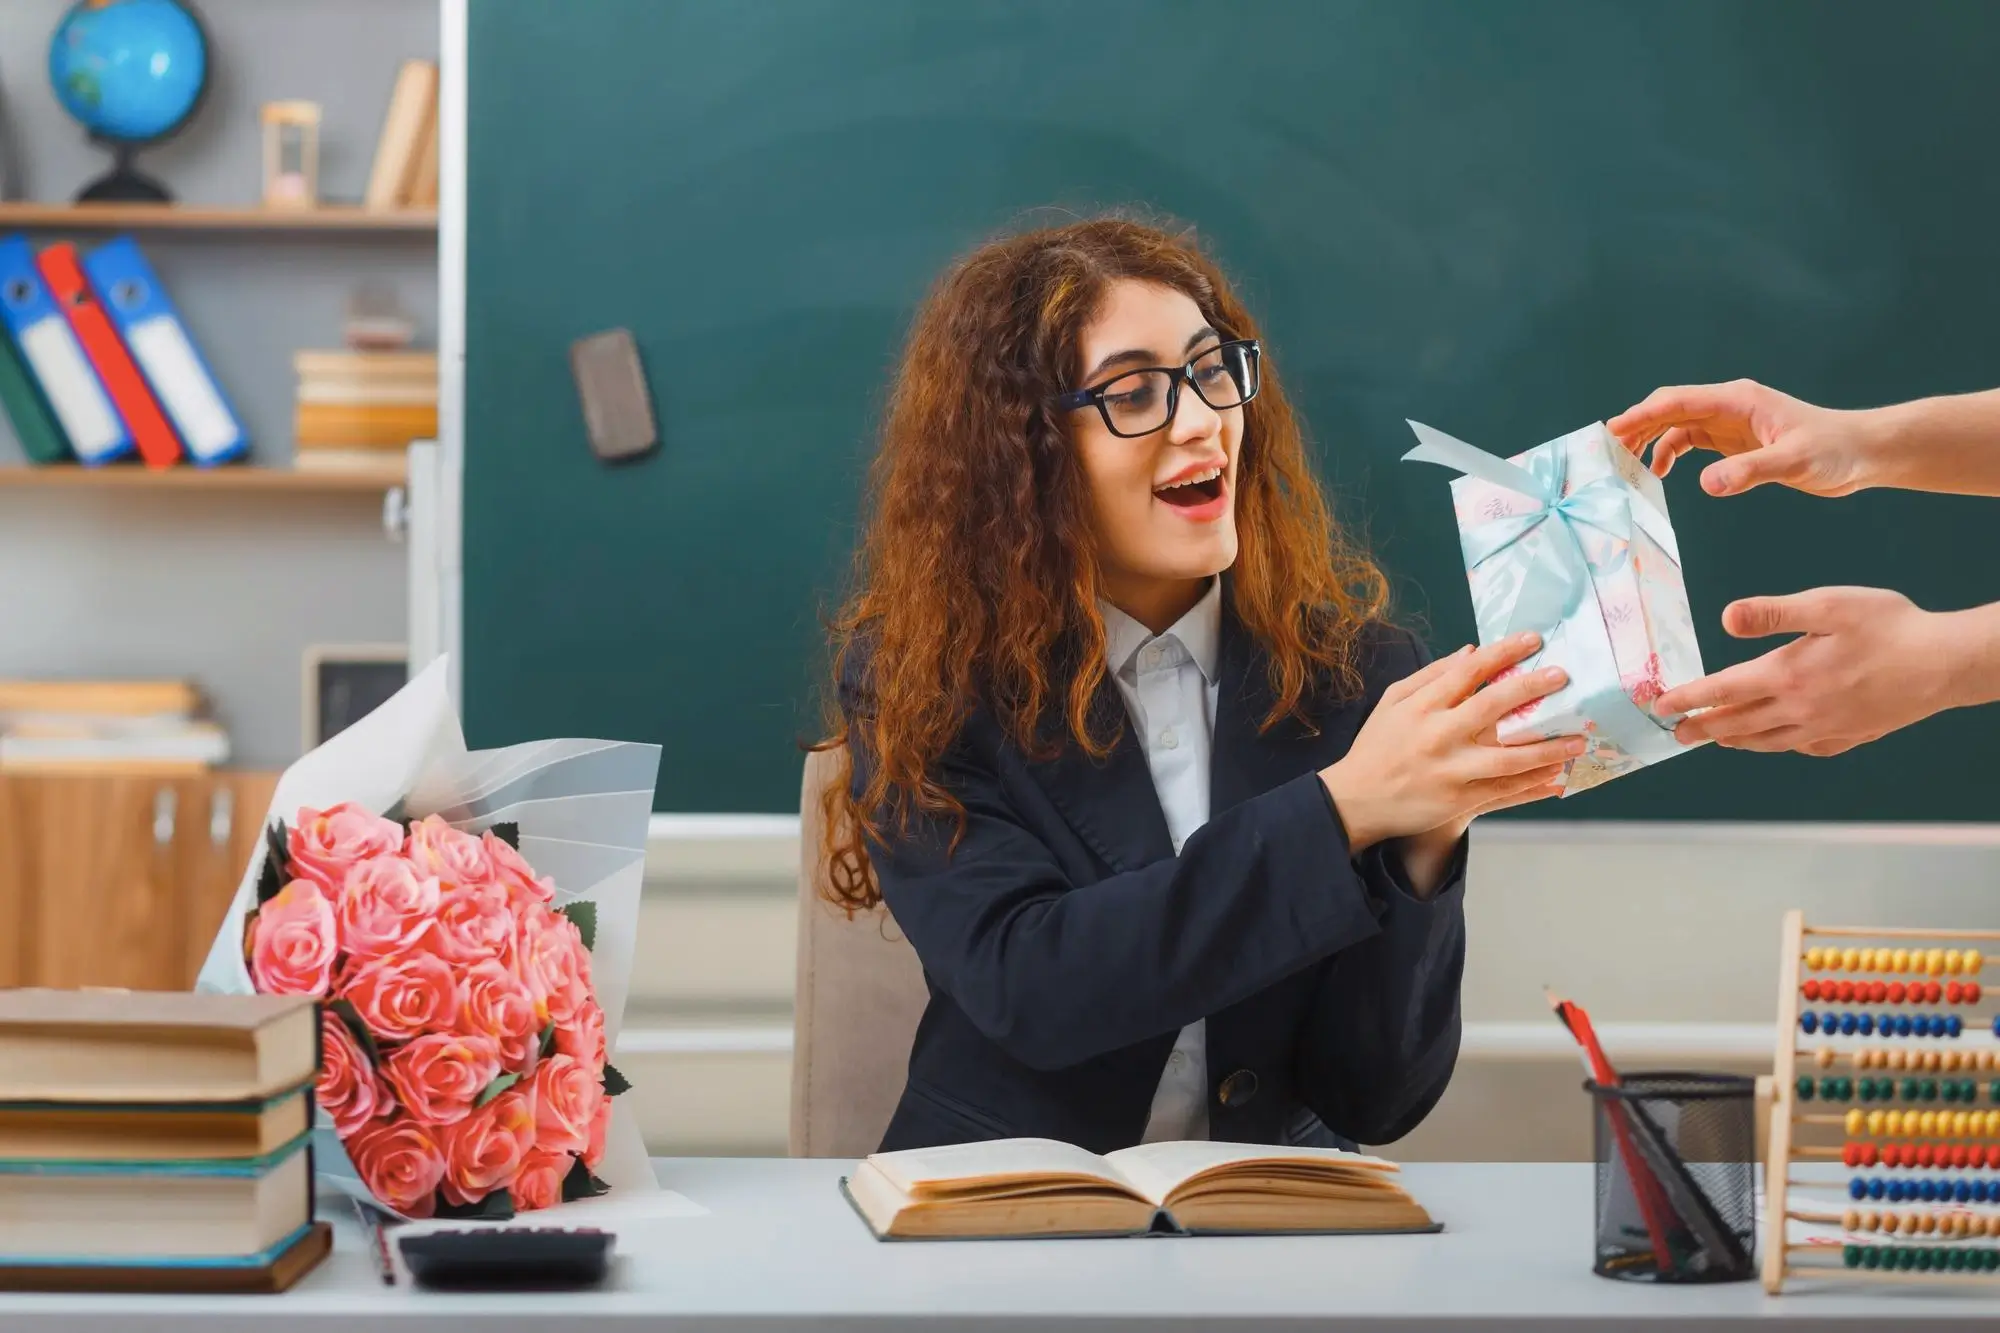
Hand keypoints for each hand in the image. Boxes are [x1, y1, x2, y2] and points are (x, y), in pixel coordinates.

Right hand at [1321, 631, 1581, 853]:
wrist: (1356, 800)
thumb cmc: (1377, 746)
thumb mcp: (1393, 702)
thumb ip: (1431, 675)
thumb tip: (1471, 651)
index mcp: (1421, 707)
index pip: (1468, 671)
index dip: (1503, 653)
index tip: (1533, 640)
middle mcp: (1437, 736)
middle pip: (1492, 707)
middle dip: (1532, 689)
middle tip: (1564, 677)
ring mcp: (1450, 771)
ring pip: (1508, 757)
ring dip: (1547, 748)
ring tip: (1578, 739)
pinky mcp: (1458, 801)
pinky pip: (1505, 792)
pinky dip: (1533, 784)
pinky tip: (1557, 776)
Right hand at [1606, 379, 1886, 497]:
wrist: (1862, 453)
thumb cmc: (1834, 449)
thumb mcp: (1792, 462)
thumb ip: (1749, 472)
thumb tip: (1705, 483)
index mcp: (1738, 401)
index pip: (1678, 402)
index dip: (1642, 415)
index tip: (1613, 431)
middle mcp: (1729, 406)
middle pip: (1670, 408)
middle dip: (1637, 425)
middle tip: (1606, 449)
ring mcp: (1731, 422)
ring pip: (1677, 425)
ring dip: (1651, 440)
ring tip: (1626, 463)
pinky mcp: (1736, 440)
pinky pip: (1692, 441)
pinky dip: (1671, 453)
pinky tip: (1662, 472)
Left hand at [1657, 587, 1965, 755]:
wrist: (1946, 664)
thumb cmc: (1890, 627)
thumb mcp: (1828, 606)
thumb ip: (1773, 613)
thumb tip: (1725, 618)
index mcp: (1787, 675)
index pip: (1721, 691)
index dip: (1686, 699)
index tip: (1659, 707)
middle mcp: (1799, 709)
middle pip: (1737, 723)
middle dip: (1702, 727)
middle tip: (1676, 733)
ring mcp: (1825, 728)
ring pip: (1768, 741)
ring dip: (1736, 740)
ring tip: (1718, 739)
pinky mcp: (1851, 736)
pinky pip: (1804, 747)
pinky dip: (1781, 746)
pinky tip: (1779, 742)